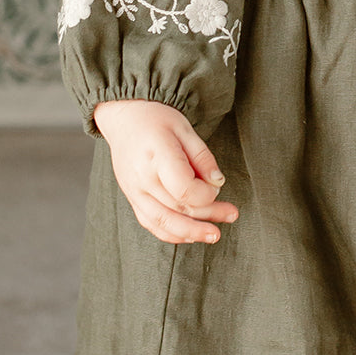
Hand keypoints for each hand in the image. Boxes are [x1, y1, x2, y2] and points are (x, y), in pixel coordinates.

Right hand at [93, 99, 237, 243]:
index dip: (205, 194)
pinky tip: (190, 235)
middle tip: (231, 215)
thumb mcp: (184, 128)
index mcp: (156, 154)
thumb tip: (218, 183)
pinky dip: (172, 233)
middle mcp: (142, 178)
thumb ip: (202, 156)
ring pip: (163, 222)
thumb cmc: (156, 119)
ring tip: (214, 234)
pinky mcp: (132, 199)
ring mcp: (134, 191)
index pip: (183, 188)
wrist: (124, 119)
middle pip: (177, 207)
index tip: (217, 187)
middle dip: (207, 215)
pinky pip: (151, 224)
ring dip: (191, 232)